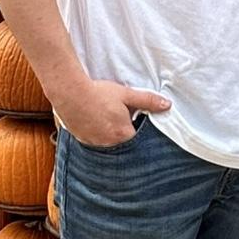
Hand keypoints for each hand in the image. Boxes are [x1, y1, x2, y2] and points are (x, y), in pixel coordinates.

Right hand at [51, 77, 169, 147]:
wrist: (70, 93)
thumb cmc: (99, 93)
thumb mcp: (126, 94)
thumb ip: (147, 101)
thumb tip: (167, 105)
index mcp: (124, 134)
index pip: (139, 139)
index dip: (139, 130)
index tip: (136, 122)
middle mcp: (110, 144)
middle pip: (124, 144)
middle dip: (125, 134)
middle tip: (120, 119)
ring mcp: (95, 145)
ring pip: (109, 145)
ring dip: (111, 136)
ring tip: (107, 120)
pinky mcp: (83, 142)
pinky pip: (96, 144)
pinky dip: (98, 136)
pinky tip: (96, 124)